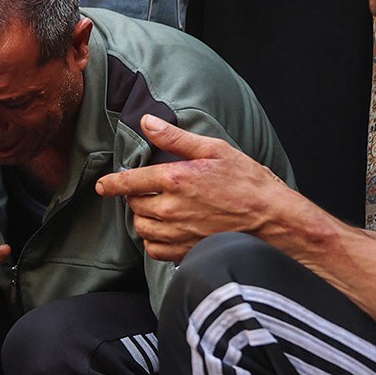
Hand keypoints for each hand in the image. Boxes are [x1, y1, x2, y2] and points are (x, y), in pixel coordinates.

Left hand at [96, 115, 299, 261]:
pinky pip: (155, 250)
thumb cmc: (248, 182)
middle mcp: (171, 208)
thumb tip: (147, 122)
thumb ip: (175, 138)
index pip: (130, 182)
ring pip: (141, 228)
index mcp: (175, 179)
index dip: (112, 183)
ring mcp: (177, 233)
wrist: (272, 219)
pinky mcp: (185, 251)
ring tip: (158, 210)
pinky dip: (154, 241)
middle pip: (134, 205)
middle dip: (136, 197)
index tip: (103, 185)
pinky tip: (166, 231)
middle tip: (150, 192)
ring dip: (144, 219)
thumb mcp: (214, 149)